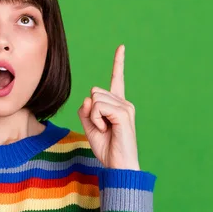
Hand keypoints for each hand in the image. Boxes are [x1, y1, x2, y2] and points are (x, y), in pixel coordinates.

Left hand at [77, 45, 139, 170]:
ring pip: (94, 99)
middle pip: (94, 92)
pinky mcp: (124, 113)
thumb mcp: (89, 126)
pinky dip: (96, 120)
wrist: (118, 165)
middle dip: (90, 110)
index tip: (121, 46)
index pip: (117, 79)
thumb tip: (89, 97)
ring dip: (93, 117)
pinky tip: (106, 130)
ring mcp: (126, 106)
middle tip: (100, 128)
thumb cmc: (105, 147)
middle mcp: (124, 102)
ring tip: (104, 130)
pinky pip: (98, 107)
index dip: (118, 63)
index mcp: (117, 103)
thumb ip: (86, 109)